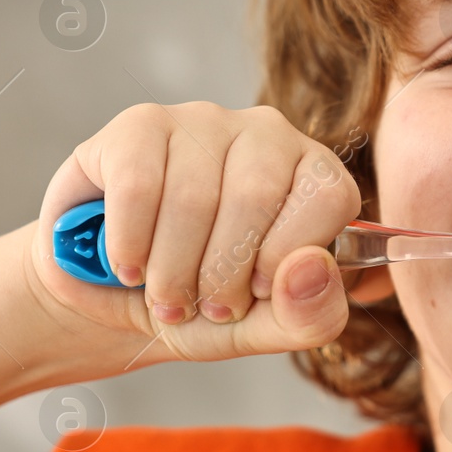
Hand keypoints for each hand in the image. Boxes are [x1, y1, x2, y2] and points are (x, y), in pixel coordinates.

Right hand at [28, 102, 360, 365]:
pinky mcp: (139, 126)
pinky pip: (138, 186)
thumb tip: (312, 267)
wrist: (122, 298)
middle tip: (203, 308)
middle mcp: (268, 135)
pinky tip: (129, 267)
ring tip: (165, 296)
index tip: (254, 293)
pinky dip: (130, 243)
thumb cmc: (208, 305)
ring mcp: (203, 121)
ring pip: (193, 197)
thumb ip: (311, 314)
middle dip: (222, 275)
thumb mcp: (266, 329)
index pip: (330, 197)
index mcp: (316, 176)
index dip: (288, 258)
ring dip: (172, 270)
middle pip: (255, 197)